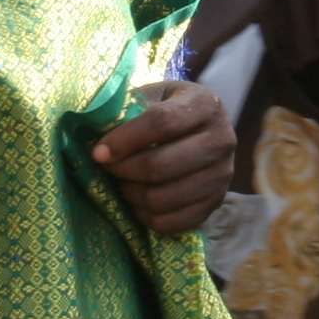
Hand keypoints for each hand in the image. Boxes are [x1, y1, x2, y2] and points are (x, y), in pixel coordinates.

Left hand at [90, 78, 235, 233]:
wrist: (200, 128)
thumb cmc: (166, 108)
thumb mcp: (151, 96)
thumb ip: (126, 110)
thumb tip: (95, 138)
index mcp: (205, 104)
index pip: (162, 122)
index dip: (125, 140)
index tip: (98, 152)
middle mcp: (222, 139)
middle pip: (161, 165)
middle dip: (124, 170)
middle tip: (107, 167)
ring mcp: (223, 176)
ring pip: (163, 198)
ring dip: (132, 194)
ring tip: (123, 182)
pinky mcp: (216, 204)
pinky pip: (172, 222)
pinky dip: (146, 216)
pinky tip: (138, 200)